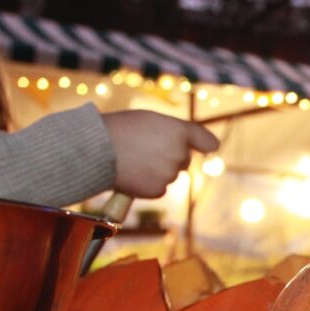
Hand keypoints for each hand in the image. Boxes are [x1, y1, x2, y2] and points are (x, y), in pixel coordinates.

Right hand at [101, 110, 219, 197]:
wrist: (98, 150)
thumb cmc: (120, 129)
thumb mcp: (150, 120)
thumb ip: (171, 132)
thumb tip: (181, 149)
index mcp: (179, 131)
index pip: (204, 140)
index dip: (207, 144)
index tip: (211, 147)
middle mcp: (179, 153)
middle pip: (183, 160)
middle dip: (170, 157)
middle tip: (144, 149)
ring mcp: (170, 174)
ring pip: (169, 175)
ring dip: (157, 170)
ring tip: (133, 160)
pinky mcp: (159, 190)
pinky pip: (159, 188)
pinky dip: (148, 184)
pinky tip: (133, 174)